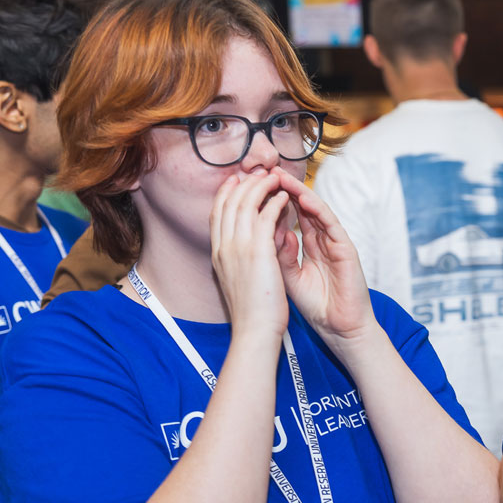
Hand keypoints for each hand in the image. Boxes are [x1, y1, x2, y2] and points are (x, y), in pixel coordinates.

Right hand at [211, 170, 292, 336]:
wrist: (254, 331)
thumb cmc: (252, 311)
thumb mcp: (238, 280)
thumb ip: (240, 259)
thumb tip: (250, 246)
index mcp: (218, 254)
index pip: (217, 214)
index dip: (226, 194)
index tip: (236, 181)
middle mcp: (223, 247)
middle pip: (228, 203)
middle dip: (243, 183)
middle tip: (257, 172)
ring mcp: (238, 248)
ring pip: (246, 204)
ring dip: (260, 187)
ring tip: (274, 177)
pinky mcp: (257, 251)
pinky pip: (265, 216)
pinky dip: (274, 203)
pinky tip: (284, 197)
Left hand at [271, 167, 377, 347]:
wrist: (340, 327)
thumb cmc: (317, 305)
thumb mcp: (288, 276)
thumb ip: (279, 254)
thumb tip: (271, 231)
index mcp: (307, 246)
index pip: (288, 217)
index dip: (270, 201)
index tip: (251, 187)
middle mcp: (321, 239)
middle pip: (300, 207)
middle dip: (282, 188)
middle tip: (264, 171)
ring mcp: (334, 242)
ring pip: (315, 210)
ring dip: (299, 191)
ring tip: (281, 176)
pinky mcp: (346, 248)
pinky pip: (331, 223)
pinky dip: (317, 209)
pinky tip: (303, 198)